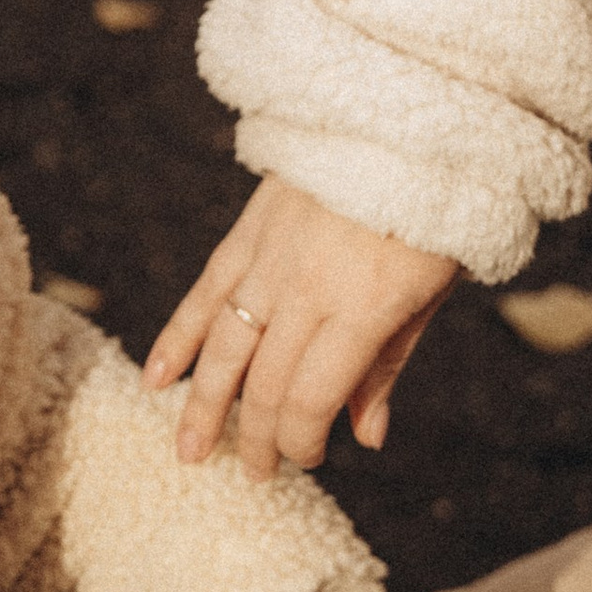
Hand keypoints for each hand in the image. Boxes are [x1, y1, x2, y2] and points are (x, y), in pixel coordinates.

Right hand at [148, 174, 458, 481]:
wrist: (412, 117)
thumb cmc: (435, 213)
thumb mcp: (432, 292)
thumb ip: (389, 364)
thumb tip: (365, 437)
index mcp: (364, 307)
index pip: (311, 397)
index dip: (300, 441)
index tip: (304, 462)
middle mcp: (309, 286)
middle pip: (264, 381)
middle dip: (256, 436)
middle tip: (251, 473)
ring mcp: (272, 255)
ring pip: (223, 344)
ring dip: (202, 403)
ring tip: (189, 450)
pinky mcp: (252, 227)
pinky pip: (206, 290)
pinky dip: (178, 336)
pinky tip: (156, 377)